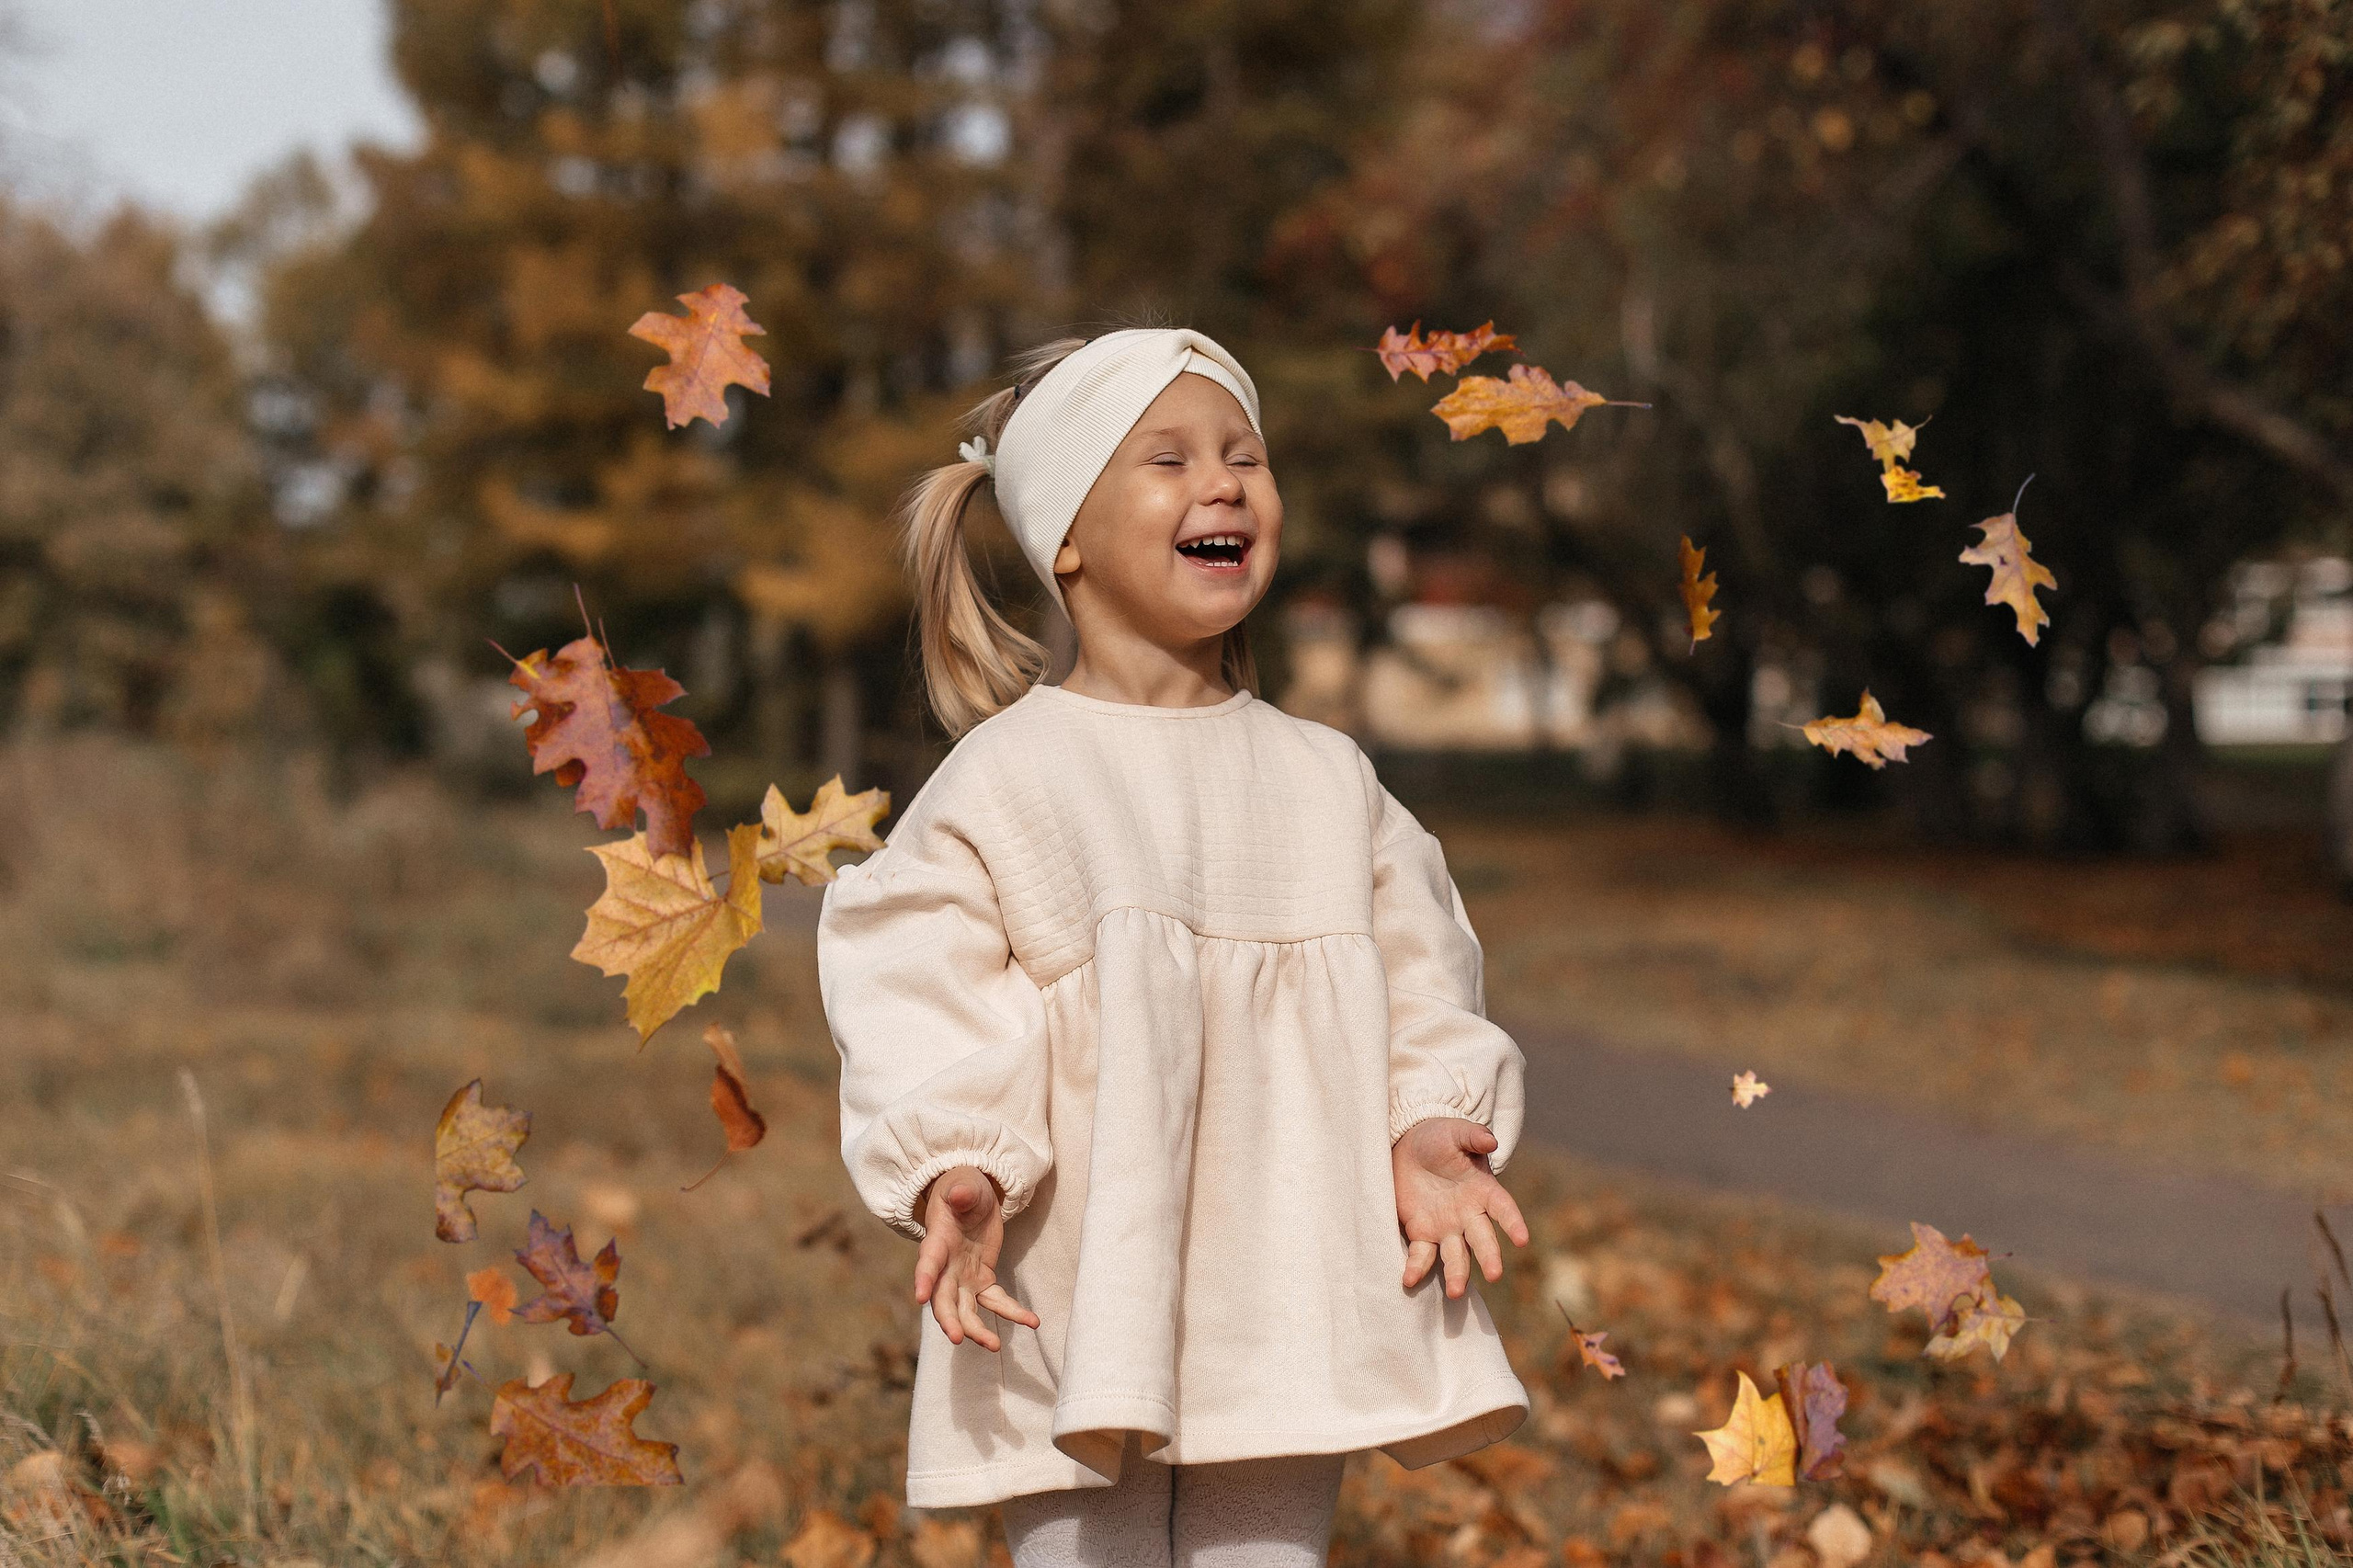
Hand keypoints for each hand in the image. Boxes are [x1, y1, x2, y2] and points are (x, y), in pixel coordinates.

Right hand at [911, 1164, 1038, 1351]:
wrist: (970, 1199)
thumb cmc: (962, 1189)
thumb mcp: (963, 1185)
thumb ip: (962, 1192)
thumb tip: (961, 1194)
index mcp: (937, 1242)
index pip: (928, 1263)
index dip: (923, 1280)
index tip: (921, 1298)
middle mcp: (946, 1268)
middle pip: (943, 1299)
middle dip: (948, 1319)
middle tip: (957, 1338)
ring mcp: (963, 1279)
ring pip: (966, 1311)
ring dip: (977, 1330)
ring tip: (994, 1346)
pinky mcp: (982, 1282)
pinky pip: (996, 1302)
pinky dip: (1013, 1313)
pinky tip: (1032, 1322)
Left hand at [1392, 1117, 1529, 1298]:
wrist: (1408, 1146)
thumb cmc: (1438, 1138)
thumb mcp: (1454, 1132)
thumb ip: (1472, 1136)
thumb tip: (1491, 1141)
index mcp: (1483, 1190)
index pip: (1503, 1209)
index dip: (1513, 1223)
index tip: (1522, 1240)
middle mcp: (1469, 1215)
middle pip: (1482, 1239)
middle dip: (1489, 1257)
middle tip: (1494, 1275)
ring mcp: (1446, 1227)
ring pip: (1455, 1255)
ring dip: (1456, 1274)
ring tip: (1454, 1293)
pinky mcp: (1421, 1233)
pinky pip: (1422, 1255)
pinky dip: (1417, 1268)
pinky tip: (1409, 1280)